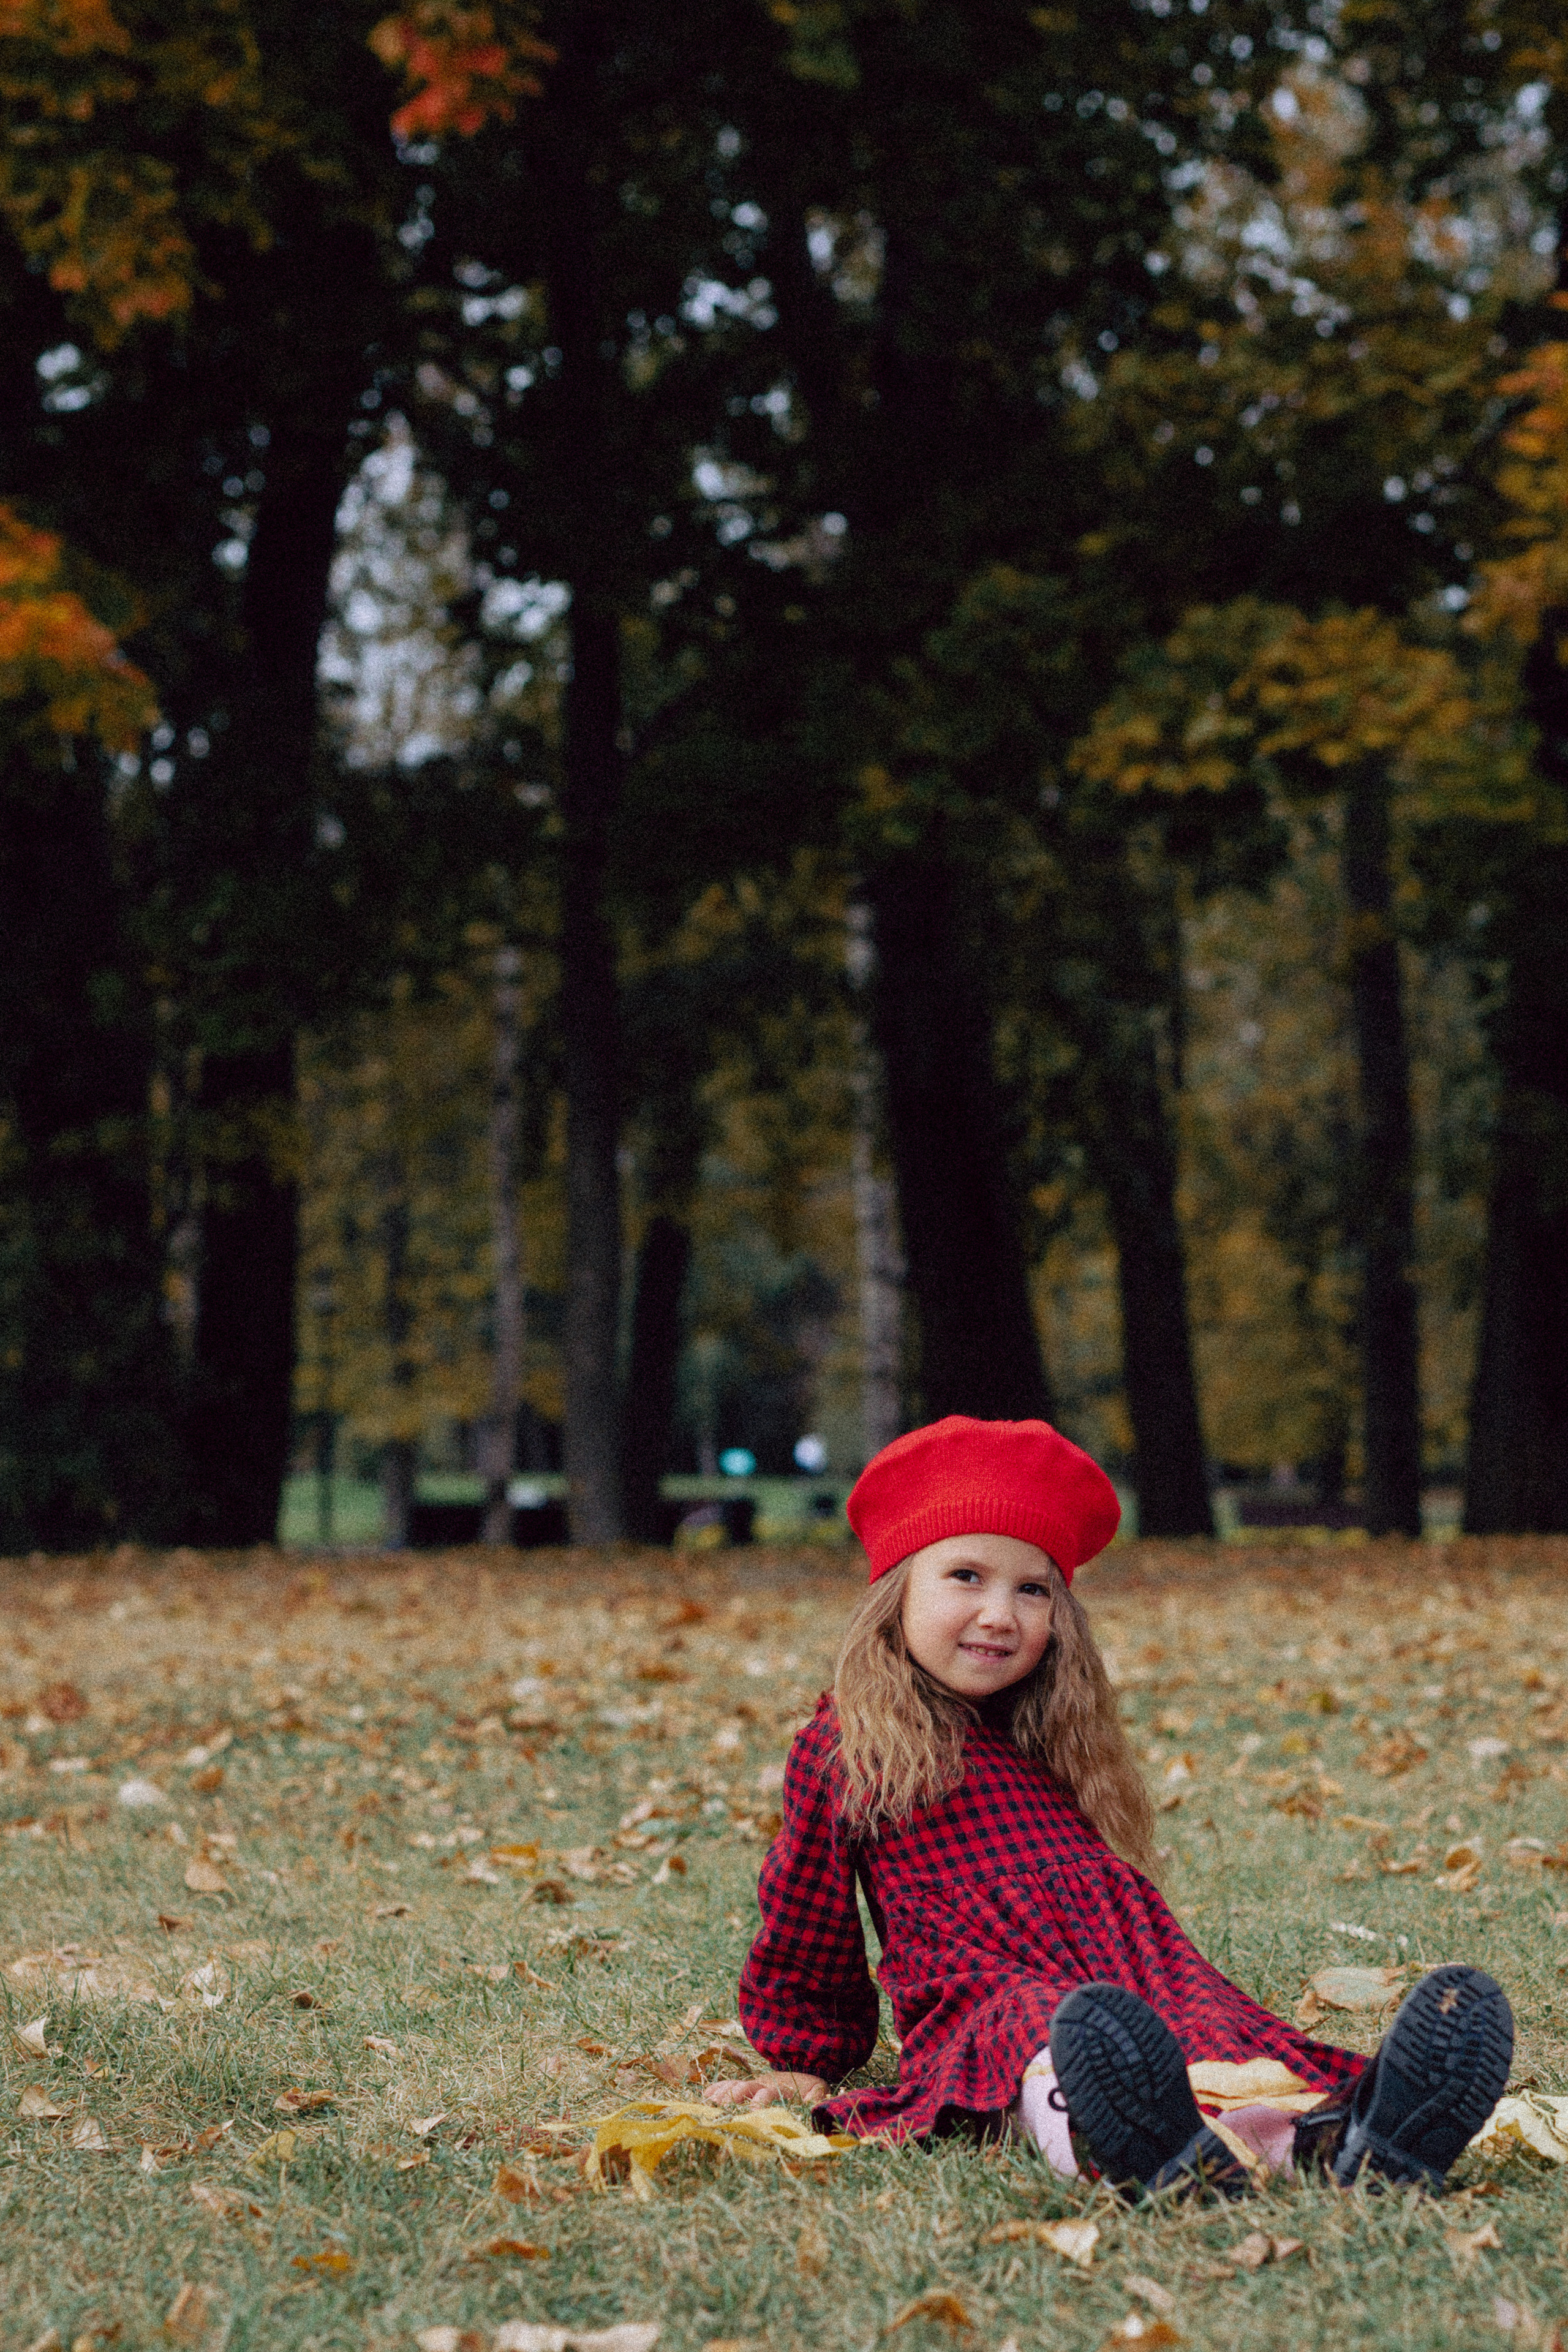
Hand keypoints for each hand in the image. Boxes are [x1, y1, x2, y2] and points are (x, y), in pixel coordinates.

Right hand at [701, 2069, 828, 2109]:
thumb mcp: (818, 2088)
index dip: (760, 2102)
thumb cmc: (808, 2086)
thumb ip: (817, 2094)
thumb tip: (812, 2103)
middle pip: (746, 2087)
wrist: (799, 2072)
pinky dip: (717, 2089)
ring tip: (709, 2102)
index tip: (753, 2112)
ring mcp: (752, 2084)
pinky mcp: (746, 2087)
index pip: (768, 2093)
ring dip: (722, 2093)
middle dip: (735, 2095)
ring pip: (735, 2085)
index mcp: (780, 2086)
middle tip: (724, 2106)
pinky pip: (728, 2085)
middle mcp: (763, 2083)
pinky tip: (705, 2096)